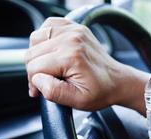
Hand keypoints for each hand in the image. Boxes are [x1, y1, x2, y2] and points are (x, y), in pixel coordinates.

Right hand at [25, 17, 148, 111]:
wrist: (117, 81)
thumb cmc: (100, 92)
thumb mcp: (77, 100)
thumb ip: (53, 91)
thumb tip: (36, 79)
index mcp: (71, 57)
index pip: (34, 67)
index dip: (34, 82)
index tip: (41, 91)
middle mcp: (72, 39)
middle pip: (33, 52)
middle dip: (35, 69)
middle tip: (46, 81)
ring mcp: (74, 31)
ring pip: (36, 38)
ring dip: (38, 53)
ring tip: (50, 66)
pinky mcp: (75, 27)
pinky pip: (48, 26)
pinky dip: (45, 38)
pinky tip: (52, 51)